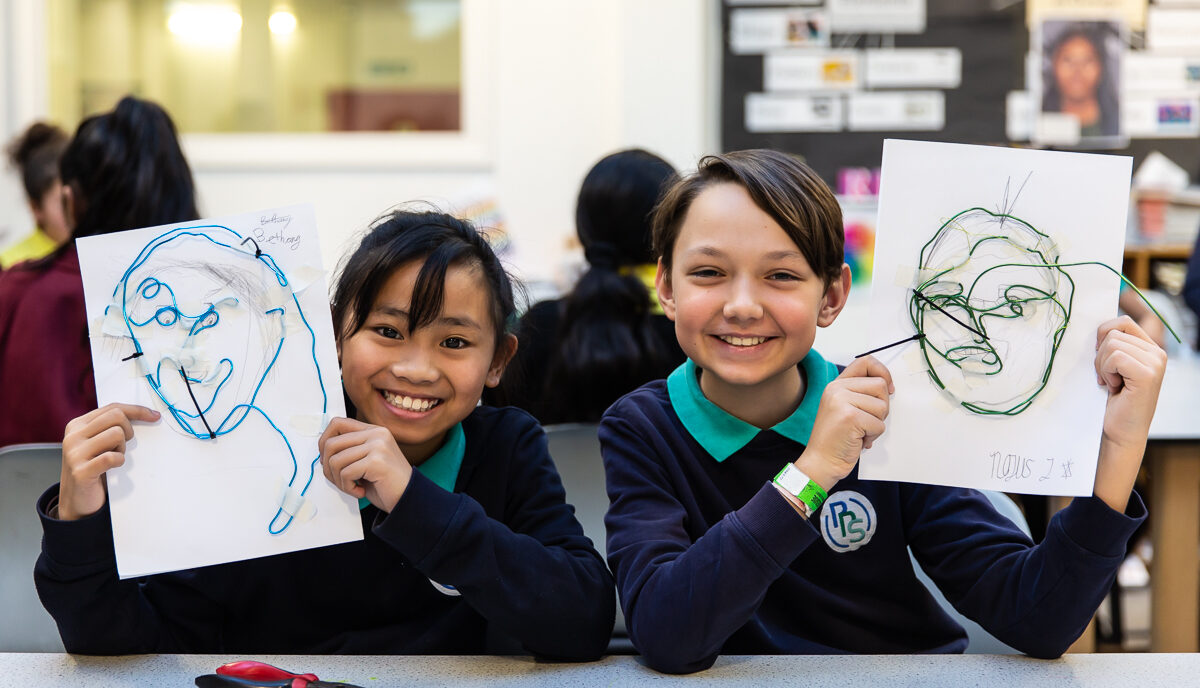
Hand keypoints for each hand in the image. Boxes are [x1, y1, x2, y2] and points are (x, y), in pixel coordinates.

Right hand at [59, 403, 159, 519]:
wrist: (78, 500)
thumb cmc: (94, 467)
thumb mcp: (98, 442)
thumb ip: (110, 426)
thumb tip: (146, 413)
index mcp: (77, 425)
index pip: (112, 408)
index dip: (137, 410)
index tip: (154, 416)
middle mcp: (73, 436)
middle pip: (116, 416)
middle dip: (128, 430)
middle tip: (123, 446)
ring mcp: (74, 453)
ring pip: (116, 434)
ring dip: (122, 448)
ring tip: (113, 457)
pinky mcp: (81, 471)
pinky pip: (112, 457)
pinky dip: (119, 461)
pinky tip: (113, 467)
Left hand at [318, 417, 413, 511]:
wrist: (408, 499)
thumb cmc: (385, 484)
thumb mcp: (366, 460)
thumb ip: (350, 449)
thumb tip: (322, 449)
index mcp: (373, 430)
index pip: (337, 423)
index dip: (324, 441)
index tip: (327, 461)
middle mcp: (376, 434)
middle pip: (331, 443)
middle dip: (327, 467)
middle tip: (339, 480)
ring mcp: (378, 446)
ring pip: (335, 461)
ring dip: (338, 481)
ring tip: (352, 487)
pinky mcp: (377, 461)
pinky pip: (346, 474)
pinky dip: (348, 488)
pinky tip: (360, 491)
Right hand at [796, 355, 893, 491]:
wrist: (821, 461)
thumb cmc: (837, 439)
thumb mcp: (844, 408)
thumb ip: (861, 393)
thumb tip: (889, 385)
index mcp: (836, 385)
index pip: (865, 362)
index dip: (883, 372)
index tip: (888, 388)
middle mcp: (837, 389)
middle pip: (880, 386)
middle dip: (882, 407)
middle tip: (867, 421)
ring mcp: (842, 402)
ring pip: (882, 406)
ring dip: (877, 424)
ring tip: (861, 432)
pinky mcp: (850, 417)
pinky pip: (879, 424)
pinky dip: (873, 436)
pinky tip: (858, 440)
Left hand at [1093, 316, 1166, 511]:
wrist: (1119, 432)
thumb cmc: (1112, 400)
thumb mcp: (1112, 366)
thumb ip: (1111, 345)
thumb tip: (1092, 323)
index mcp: (1150, 348)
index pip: (1121, 321)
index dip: (1103, 335)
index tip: (1101, 359)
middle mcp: (1157, 352)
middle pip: (1113, 331)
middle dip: (1100, 355)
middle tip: (1107, 377)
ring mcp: (1155, 362)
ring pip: (1111, 344)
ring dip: (1103, 366)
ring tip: (1113, 384)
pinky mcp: (1148, 373)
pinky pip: (1114, 357)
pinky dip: (1107, 373)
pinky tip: (1115, 388)